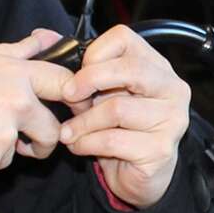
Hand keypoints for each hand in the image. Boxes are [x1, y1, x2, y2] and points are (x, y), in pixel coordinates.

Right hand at [0, 30, 70, 183]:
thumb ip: (18, 52)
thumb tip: (45, 38)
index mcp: (17, 77)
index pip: (64, 84)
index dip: (76, 97)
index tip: (75, 107)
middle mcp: (16, 107)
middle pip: (51, 132)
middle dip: (43, 141)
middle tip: (31, 143)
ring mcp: (1, 138)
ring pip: (13, 153)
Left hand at [58, 26, 192, 208]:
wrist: (137, 176)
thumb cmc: (118, 129)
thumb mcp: (99, 94)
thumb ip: (78, 67)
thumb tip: (41, 36)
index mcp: (157, 67)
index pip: (125, 38)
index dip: (94, 53)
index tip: (78, 74)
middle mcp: (172, 89)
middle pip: (129, 69)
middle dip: (89, 80)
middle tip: (68, 96)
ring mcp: (171, 120)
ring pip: (117, 109)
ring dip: (82, 122)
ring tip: (68, 131)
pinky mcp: (161, 149)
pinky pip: (113, 140)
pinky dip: (86, 143)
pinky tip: (78, 146)